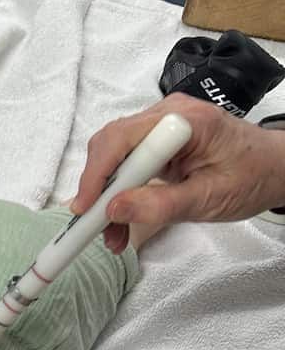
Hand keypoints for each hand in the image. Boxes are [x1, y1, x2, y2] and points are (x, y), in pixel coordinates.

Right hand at [72, 93, 284, 252]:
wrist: (273, 168)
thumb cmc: (250, 178)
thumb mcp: (208, 200)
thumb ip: (160, 206)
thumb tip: (114, 210)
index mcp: (185, 121)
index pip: (123, 138)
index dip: (97, 173)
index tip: (84, 209)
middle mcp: (167, 115)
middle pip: (111, 144)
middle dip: (97, 188)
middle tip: (94, 227)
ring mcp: (161, 127)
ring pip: (114, 157)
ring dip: (106, 196)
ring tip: (111, 234)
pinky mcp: (158, 143)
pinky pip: (127, 165)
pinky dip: (119, 193)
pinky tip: (121, 219)